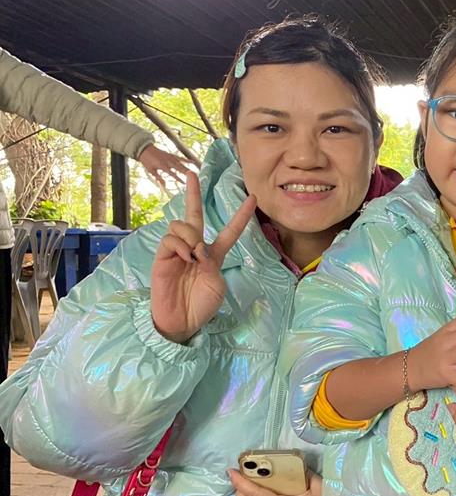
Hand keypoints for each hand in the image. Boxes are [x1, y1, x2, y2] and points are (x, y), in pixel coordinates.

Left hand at [138, 144, 192, 187]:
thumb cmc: (147, 161)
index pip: (173, 174)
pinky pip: (180, 158)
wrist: (145, 149)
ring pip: (181, 163)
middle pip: (179, 168)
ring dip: (188, 168)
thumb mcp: (151, 171)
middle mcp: (168, 161)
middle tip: (194, 177)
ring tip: (194, 172)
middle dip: (186, 172)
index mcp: (163, 166)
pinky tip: (192, 162)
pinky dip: (186, 160)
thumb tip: (164, 186)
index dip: (178, 179)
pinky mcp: (172, 155)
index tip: (184, 183)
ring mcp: (171, 157)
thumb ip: (159, 178)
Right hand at [150, 171, 256, 342]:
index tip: (252, 198)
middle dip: (193, 194)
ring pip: (182, 225)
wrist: (181, 322)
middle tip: (192, 174)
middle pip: (194, 215)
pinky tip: (185, 258)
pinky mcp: (162, 257)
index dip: (240, 216)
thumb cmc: (202, 306)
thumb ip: (212, 263)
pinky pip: (170, 239)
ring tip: (194, 255)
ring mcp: (177, 251)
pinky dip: (180, 245)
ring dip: (191, 235)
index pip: (229, 231)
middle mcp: (195, 248)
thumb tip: (197, 247)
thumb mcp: (217, 284)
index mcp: (214, 255)